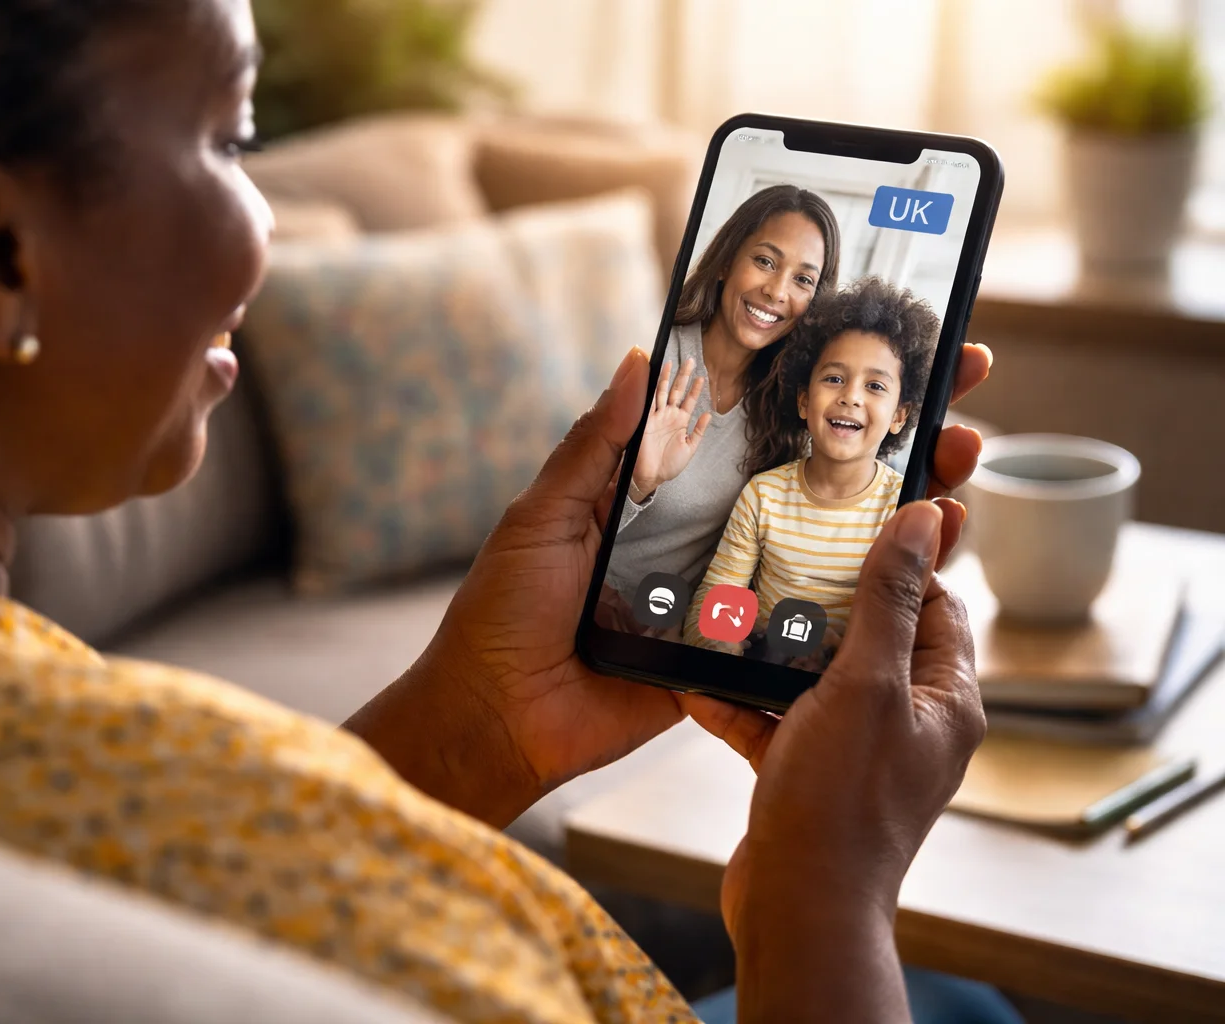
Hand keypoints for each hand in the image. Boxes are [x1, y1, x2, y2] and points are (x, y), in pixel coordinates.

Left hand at [347, 342, 991, 828]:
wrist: (498, 717)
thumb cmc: (504, 612)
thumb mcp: (545, 516)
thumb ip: (597, 447)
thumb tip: (640, 357)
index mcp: (664, 495)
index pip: (757, 430)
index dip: (818, 395)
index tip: (890, 350)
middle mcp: (709, 539)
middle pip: (818, 484)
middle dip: (897, 445)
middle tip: (965, 408)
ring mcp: (731, 599)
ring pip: (832, 553)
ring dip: (906, 515)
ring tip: (967, 478)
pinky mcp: (737, 658)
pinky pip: (810, 628)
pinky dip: (871, 603)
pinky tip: (930, 569)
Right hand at [629, 357, 711, 500]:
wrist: (652, 476)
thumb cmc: (670, 465)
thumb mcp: (690, 448)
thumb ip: (699, 431)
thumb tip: (708, 414)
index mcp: (680, 421)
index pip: (689, 401)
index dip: (696, 389)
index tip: (702, 377)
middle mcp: (668, 415)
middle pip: (677, 391)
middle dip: (683, 376)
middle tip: (690, 361)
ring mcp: (656, 417)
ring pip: (662, 392)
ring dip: (668, 378)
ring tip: (673, 363)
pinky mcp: (646, 421)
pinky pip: (649, 403)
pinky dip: (651, 391)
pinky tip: (655, 379)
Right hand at [680, 501, 984, 1019]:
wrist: (797, 909)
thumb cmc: (841, 804)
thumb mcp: (866, 684)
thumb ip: (890, 599)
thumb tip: (928, 519)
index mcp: (943, 699)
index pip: (937, 605)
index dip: (899, 562)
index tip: (849, 525)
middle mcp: (907, 725)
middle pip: (871, 638)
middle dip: (822, 601)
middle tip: (777, 559)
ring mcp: (856, 753)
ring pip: (816, 680)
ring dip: (772, 651)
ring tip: (730, 614)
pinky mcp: (808, 777)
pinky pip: (774, 723)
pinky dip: (740, 705)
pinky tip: (696, 685)